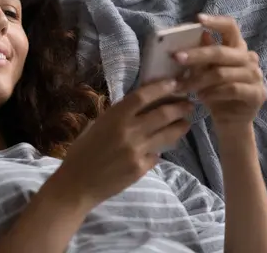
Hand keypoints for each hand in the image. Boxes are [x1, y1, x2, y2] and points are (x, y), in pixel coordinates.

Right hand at [59, 79, 192, 203]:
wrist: (78, 183)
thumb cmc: (82, 151)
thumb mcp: (97, 126)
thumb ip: (118, 117)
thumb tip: (140, 108)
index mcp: (114, 117)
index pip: (142, 96)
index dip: (161, 88)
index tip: (173, 83)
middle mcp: (128, 131)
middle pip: (163, 114)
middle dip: (180, 107)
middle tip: (188, 105)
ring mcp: (137, 151)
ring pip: (168, 134)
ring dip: (180, 127)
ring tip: (185, 123)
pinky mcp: (141, 168)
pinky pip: (157, 154)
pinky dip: (159, 150)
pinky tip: (159, 148)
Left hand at [174, 14, 266, 129]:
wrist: (230, 119)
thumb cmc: (214, 92)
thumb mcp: (204, 72)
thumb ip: (200, 55)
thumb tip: (191, 37)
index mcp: (236, 48)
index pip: (231, 27)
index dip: (215, 22)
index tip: (197, 19)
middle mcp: (248, 58)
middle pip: (221, 51)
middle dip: (196, 55)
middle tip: (175, 58)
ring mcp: (255, 76)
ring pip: (222, 73)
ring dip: (198, 80)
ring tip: (181, 86)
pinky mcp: (257, 93)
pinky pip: (231, 89)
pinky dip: (212, 93)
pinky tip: (200, 97)